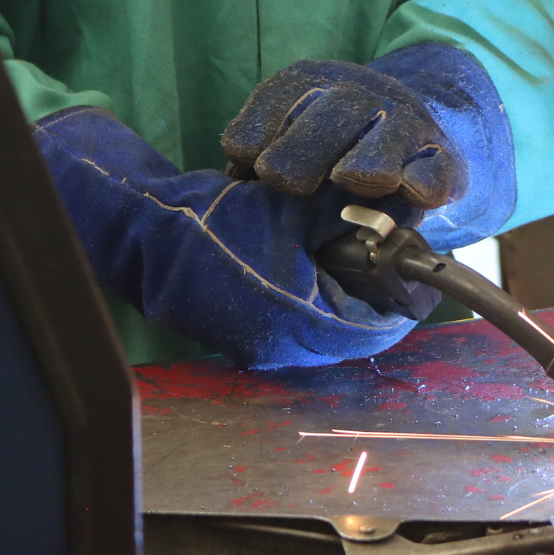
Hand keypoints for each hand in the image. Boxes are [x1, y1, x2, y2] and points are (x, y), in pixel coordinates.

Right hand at [35, 107, 415, 367]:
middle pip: (353, 331)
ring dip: (343, 296)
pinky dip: (314, 298)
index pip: (375, 326)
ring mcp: (258, 347)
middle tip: (386, 256)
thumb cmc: (213, 219)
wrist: (142, 231)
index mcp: (298, 325)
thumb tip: (400, 206)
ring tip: (352, 254)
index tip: (412, 263)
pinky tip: (313, 263)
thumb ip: (352, 211)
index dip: (400, 293)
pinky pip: (297, 326)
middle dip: (373, 293)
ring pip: (325, 330)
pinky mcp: (241, 336)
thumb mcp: (294, 208)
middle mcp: (280, 349)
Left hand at [222, 58, 464, 205]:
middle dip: (305, 144)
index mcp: (315, 86)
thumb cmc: (332, 150)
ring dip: (367, 158)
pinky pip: (437, 167)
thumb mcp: (292, 141)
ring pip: (389, 134)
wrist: (413, 139)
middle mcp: (363, 96)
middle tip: (284, 181)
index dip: (261, 125)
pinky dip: (426, 179)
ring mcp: (406, 125)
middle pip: (336, 109)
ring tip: (348, 178)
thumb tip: (231, 191)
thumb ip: (261, 161)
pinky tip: (412, 192)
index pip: (284, 94)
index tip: (246, 160)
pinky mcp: (442, 159)